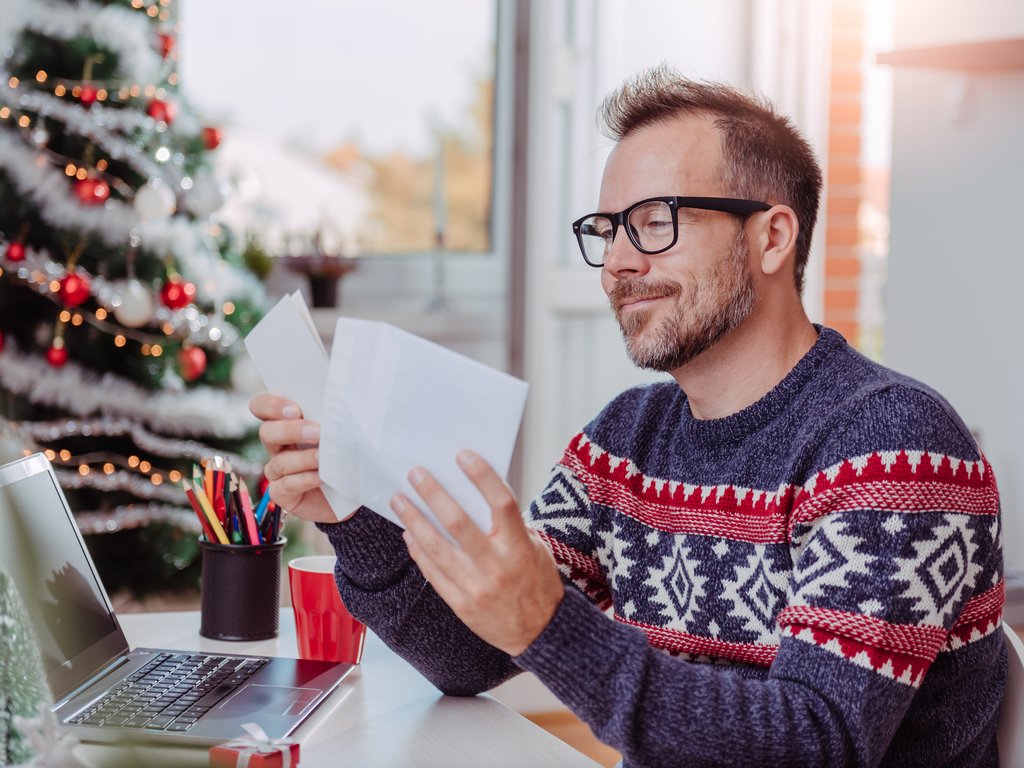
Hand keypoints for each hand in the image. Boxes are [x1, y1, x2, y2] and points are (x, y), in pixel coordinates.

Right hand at [248, 393, 338, 522]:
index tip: (295, 410)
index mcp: (285, 423)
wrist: (349, 490)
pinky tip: (321, 477)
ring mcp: (277, 470)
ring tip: (323, 457)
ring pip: (280, 461)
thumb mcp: (336, 432)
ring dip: (303, 458)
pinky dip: (305, 479)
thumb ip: (329, 418)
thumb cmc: (342, 454)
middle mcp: (277, 445)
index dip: (271, 405)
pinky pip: (286, 484)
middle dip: (290, 430)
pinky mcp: (281, 493)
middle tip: (316, 432)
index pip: (262, 406)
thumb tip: (337, 407)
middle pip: (267, 432)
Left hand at [391, 450, 563, 656]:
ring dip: (414, 520)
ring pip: (436, 547)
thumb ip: (511, 525)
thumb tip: (478, 495)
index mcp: (519, 547)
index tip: (463, 456)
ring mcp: (475, 586)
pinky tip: (408, 533)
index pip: (500, 502)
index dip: (482, 476)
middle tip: (415, 474)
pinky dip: (418, 550)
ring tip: (399, 500)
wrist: (541, 633)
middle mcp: (496, 566)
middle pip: (458, 522)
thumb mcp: (536, 548)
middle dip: (433, 494)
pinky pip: (432, 572)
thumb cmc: (539, 583)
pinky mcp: (461, 604)